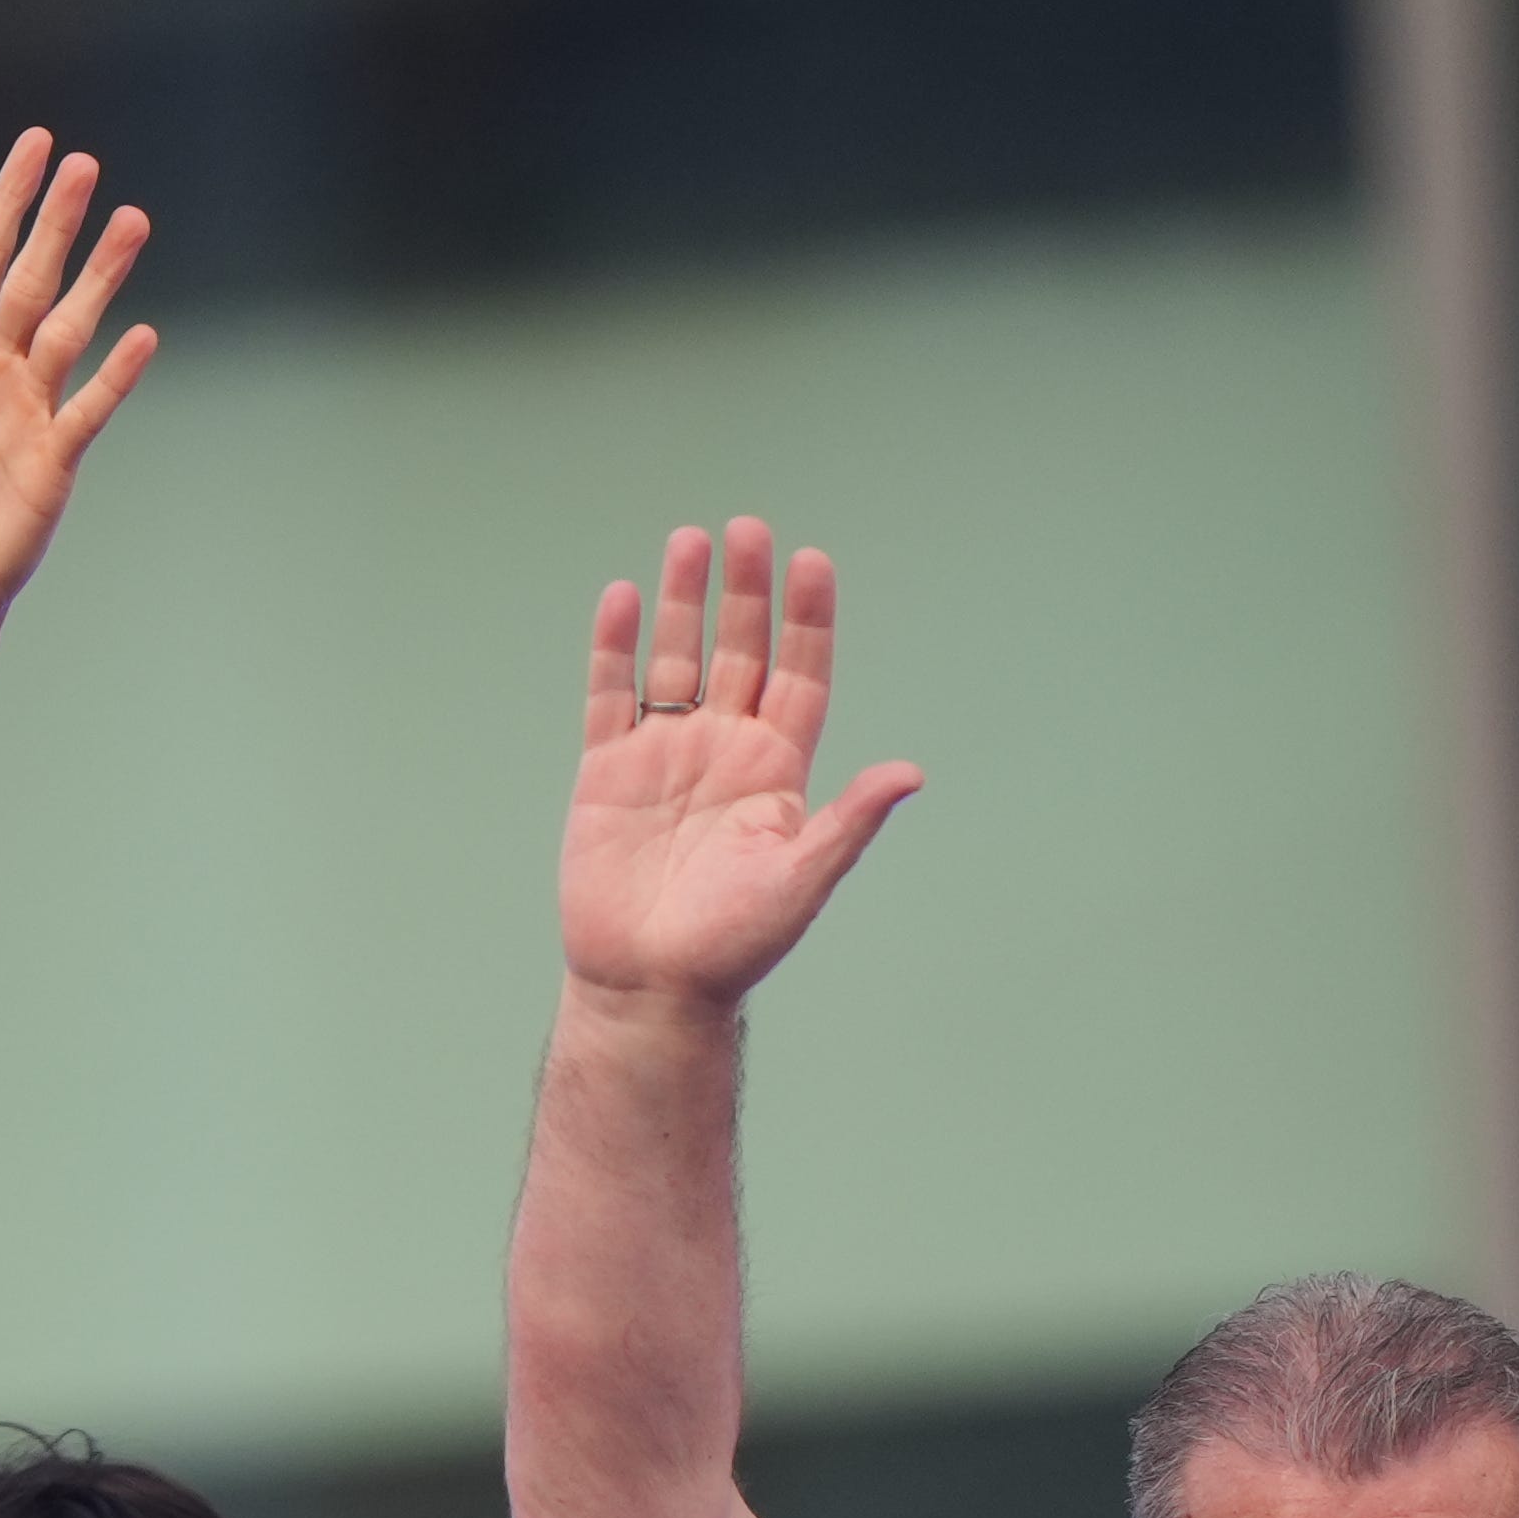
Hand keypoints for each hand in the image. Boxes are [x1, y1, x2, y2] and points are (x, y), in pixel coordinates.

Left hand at [0, 129, 157, 656]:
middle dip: (57, 223)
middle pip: (34, 279)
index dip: (9, 199)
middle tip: (85, 164)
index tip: (37, 145)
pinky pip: (86, 409)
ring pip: (69, 329)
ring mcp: (31, 413)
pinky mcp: (52, 463)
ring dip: (100, 277)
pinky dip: (113, 375)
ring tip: (131, 220)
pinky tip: (139, 335)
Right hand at [558, 520, 922, 1022]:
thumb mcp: (801, 880)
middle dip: (746, 591)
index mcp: (778, 770)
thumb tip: (910, 774)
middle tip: (748, 530)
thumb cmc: (733, 945)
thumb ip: (849, 821)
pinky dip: (614, 648)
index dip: (807, 620)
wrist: (650, 987)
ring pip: (677, 658)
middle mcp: (725, 750)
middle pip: (741, 650)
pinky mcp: (608, 772)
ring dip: (683, 601)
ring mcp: (665, 755)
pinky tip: (621, 599)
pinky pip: (611, 695)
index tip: (810, 563)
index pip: (800, 674)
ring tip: (689, 541)